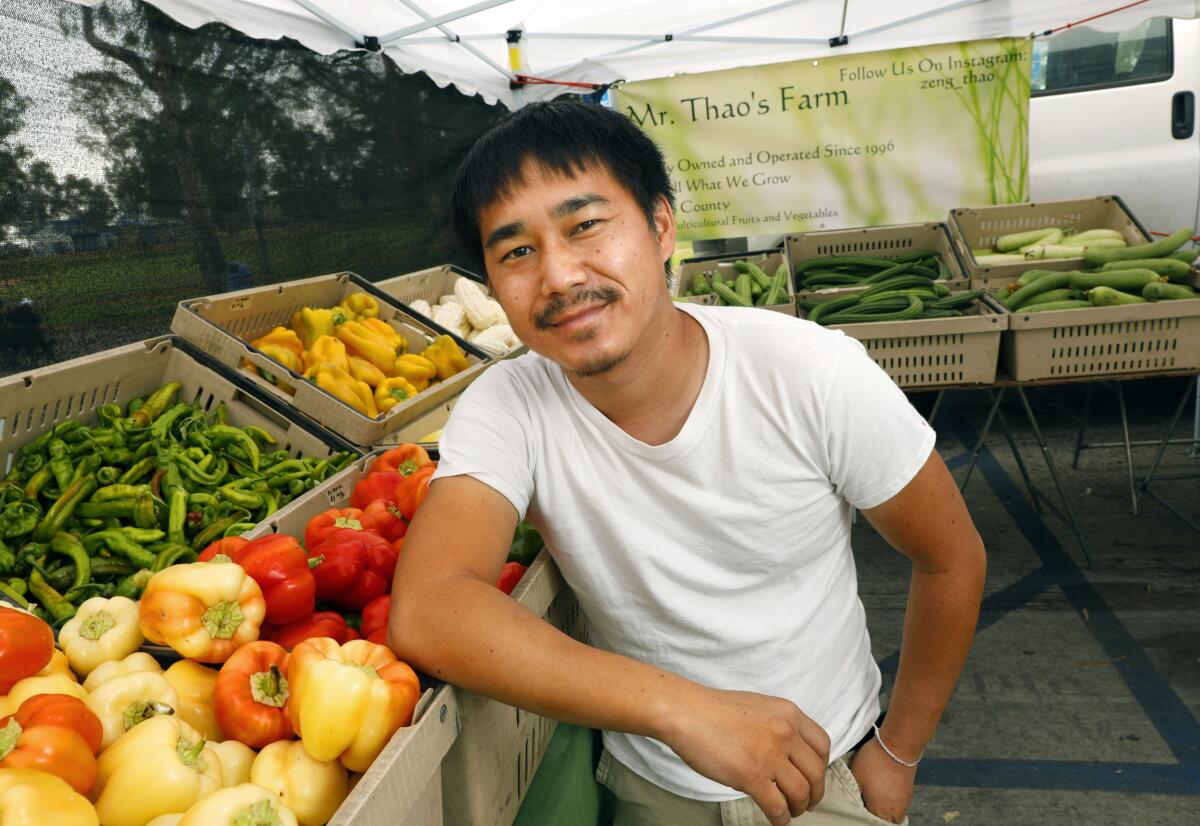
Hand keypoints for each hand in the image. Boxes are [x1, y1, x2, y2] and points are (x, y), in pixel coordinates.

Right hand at [659, 688, 830, 825]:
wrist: (686, 712)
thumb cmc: (713, 710)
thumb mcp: (758, 707)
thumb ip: (777, 725)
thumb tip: (787, 752)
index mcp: (788, 713)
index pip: (822, 745)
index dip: (822, 766)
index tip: (813, 777)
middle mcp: (785, 732)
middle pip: (816, 772)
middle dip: (815, 792)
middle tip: (808, 802)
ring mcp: (769, 754)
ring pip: (801, 792)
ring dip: (799, 807)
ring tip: (791, 812)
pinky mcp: (752, 775)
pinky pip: (778, 806)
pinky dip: (781, 819)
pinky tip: (777, 820)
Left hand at [848, 737, 915, 823]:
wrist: (898, 745)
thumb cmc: (875, 760)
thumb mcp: (855, 778)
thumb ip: (853, 795)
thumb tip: (851, 802)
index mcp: (880, 812)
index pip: (868, 824)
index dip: (859, 818)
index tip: (853, 812)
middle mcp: (895, 812)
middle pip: (881, 822)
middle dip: (871, 817)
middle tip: (862, 806)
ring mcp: (904, 803)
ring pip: (891, 815)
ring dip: (881, 810)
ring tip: (871, 798)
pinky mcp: (907, 793)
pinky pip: (897, 805)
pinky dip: (888, 802)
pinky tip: (880, 791)